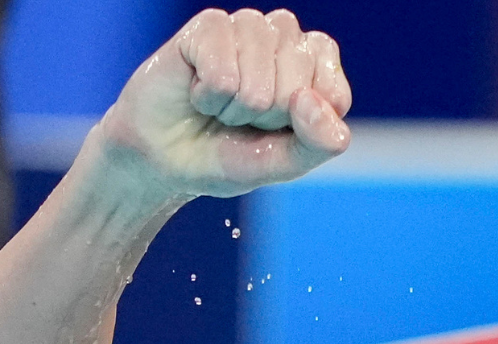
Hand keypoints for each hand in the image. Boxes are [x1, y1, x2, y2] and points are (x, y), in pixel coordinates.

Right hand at [96, 8, 351, 198]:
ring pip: (258, 82)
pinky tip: (197, 91)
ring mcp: (249, 27)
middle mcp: (286, 39)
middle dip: (264, 120)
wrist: (163, 159)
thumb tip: (312, 101)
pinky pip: (223, 74)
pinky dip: (207, 97)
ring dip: (234, 109)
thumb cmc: (226, 155)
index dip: (301, 127)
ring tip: (219, 105)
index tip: (277, 131)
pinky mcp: (210, 26)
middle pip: (296, 88)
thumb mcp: (281, 163)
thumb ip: (315, 143)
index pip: (334, 95)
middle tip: (240, 119)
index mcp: (315, 67)